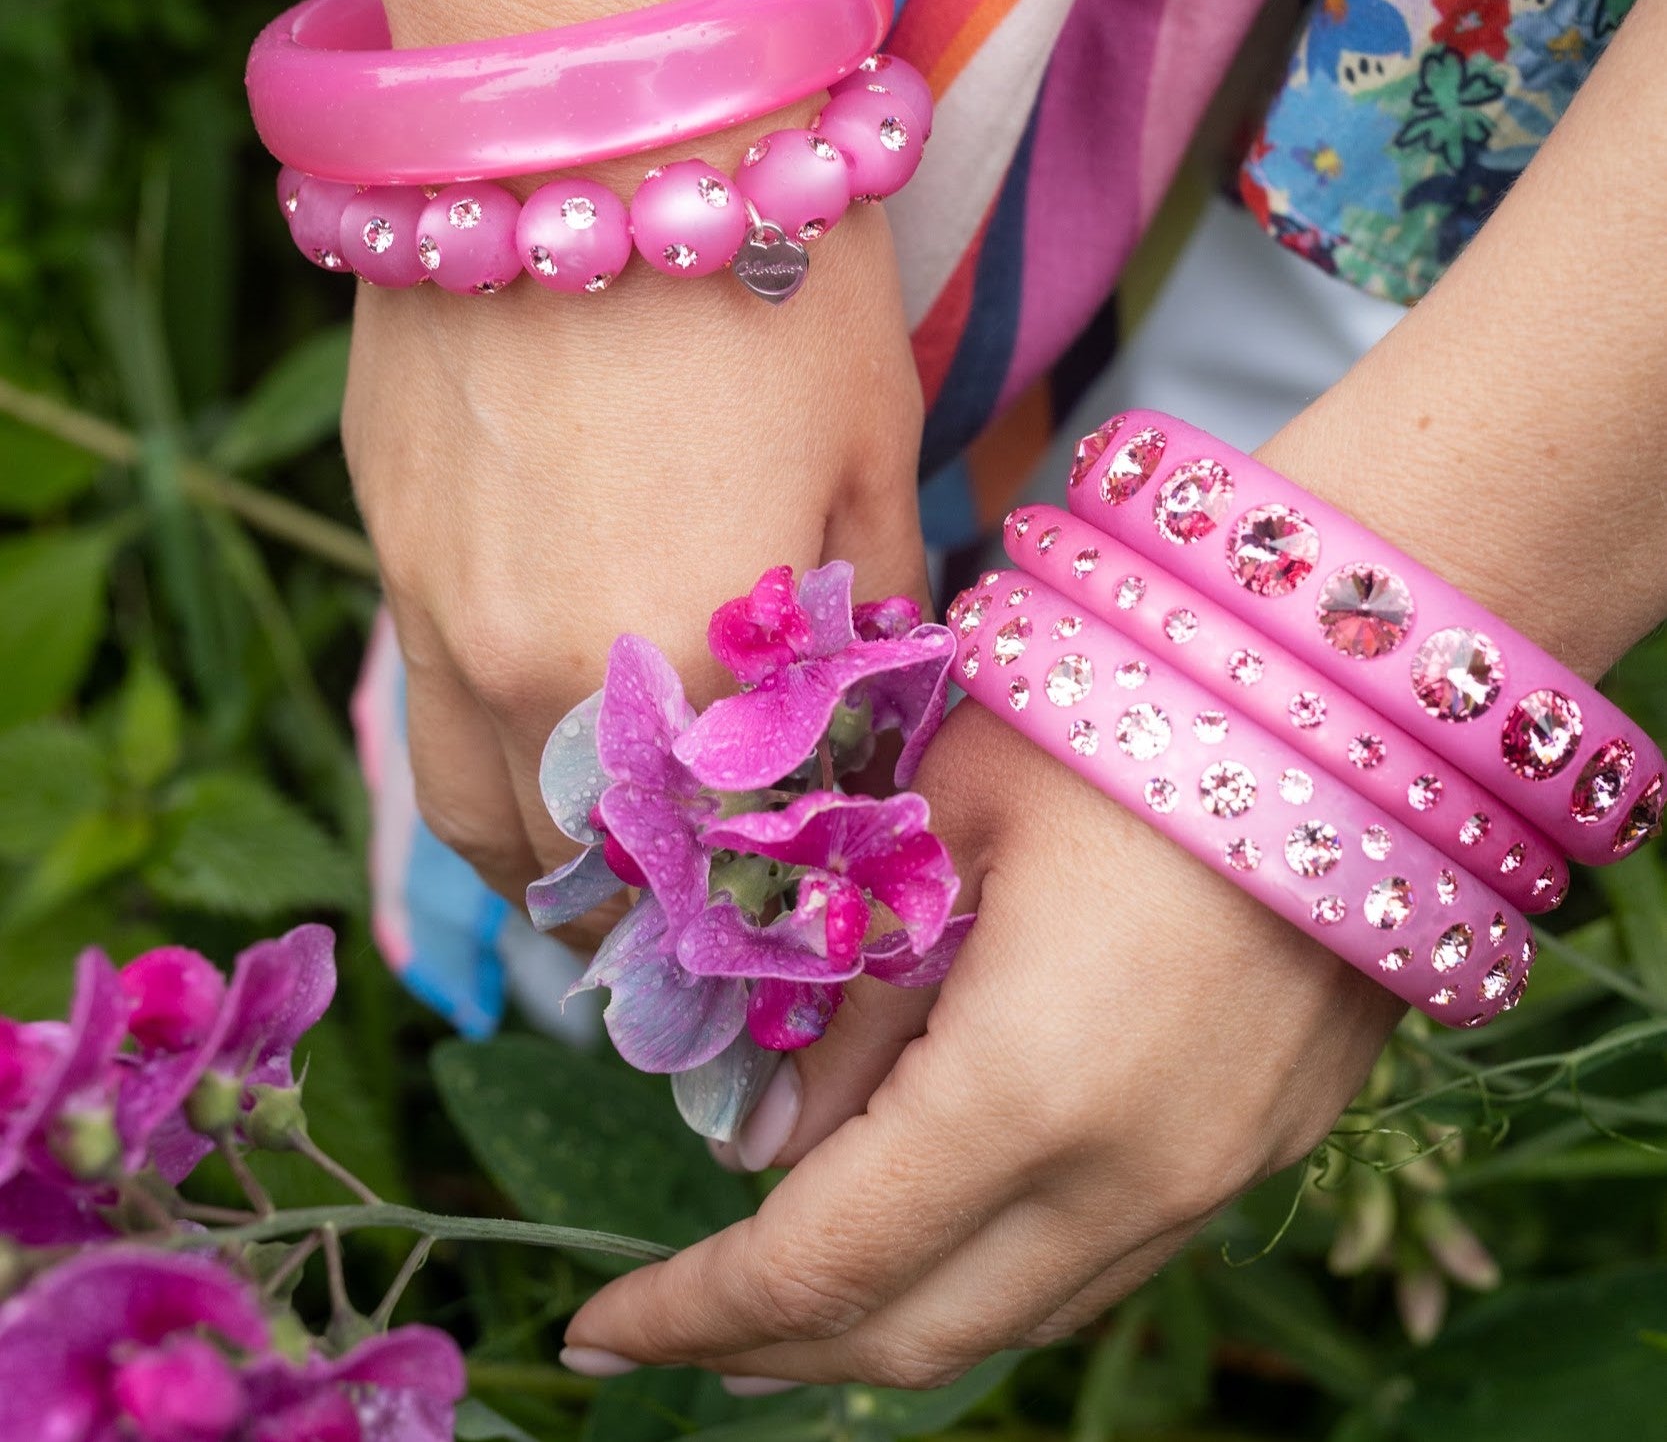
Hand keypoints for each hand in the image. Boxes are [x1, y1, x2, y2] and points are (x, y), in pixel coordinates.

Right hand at [341, 200, 927, 919]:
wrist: (587, 103)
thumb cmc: (772, 272)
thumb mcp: (871, 451)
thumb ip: (869, 618)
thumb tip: (864, 716)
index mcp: (681, 669)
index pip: (709, 866)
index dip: (748, 909)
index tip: (776, 929)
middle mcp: (532, 673)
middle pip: (566, 871)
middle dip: (630, 915)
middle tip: (685, 911)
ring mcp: (432, 607)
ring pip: (464, 807)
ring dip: (537, 855)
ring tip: (601, 846)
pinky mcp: (382, 532)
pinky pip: (427, 694)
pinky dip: (487, 743)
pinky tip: (549, 699)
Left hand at [562, 701, 1402, 1385]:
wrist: (1356, 691)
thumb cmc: (1125, 712)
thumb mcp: (941, 823)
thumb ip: (845, 1001)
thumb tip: (756, 1147)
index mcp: (1031, 1088)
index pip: (821, 1260)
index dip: (696, 1310)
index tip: (603, 1331)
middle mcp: (1136, 1176)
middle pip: (917, 1331)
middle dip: (770, 1347)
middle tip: (668, 1332)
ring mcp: (1218, 1174)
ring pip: (1016, 1313)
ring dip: (884, 1318)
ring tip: (778, 1303)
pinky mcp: (1264, 1142)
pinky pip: (1099, 1259)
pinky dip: (988, 1269)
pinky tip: (936, 1224)